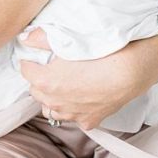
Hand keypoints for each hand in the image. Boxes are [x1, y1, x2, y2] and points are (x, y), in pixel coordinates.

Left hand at [19, 31, 143, 130]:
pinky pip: (75, 117)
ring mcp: (72, 114)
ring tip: (64, 85)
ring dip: (54, 98)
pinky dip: (75, 109)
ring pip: (53, 109)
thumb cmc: (102, 54)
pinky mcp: (89, 120)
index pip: (26, 71)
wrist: (131, 71)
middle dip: (40, 80)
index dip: (31, 61)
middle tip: (50, 68)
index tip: (36, 56)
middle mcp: (56, 102)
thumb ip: (43, 39)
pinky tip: (83, 98)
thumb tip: (26, 37)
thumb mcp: (70, 40)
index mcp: (46, 81)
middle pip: (37, 91)